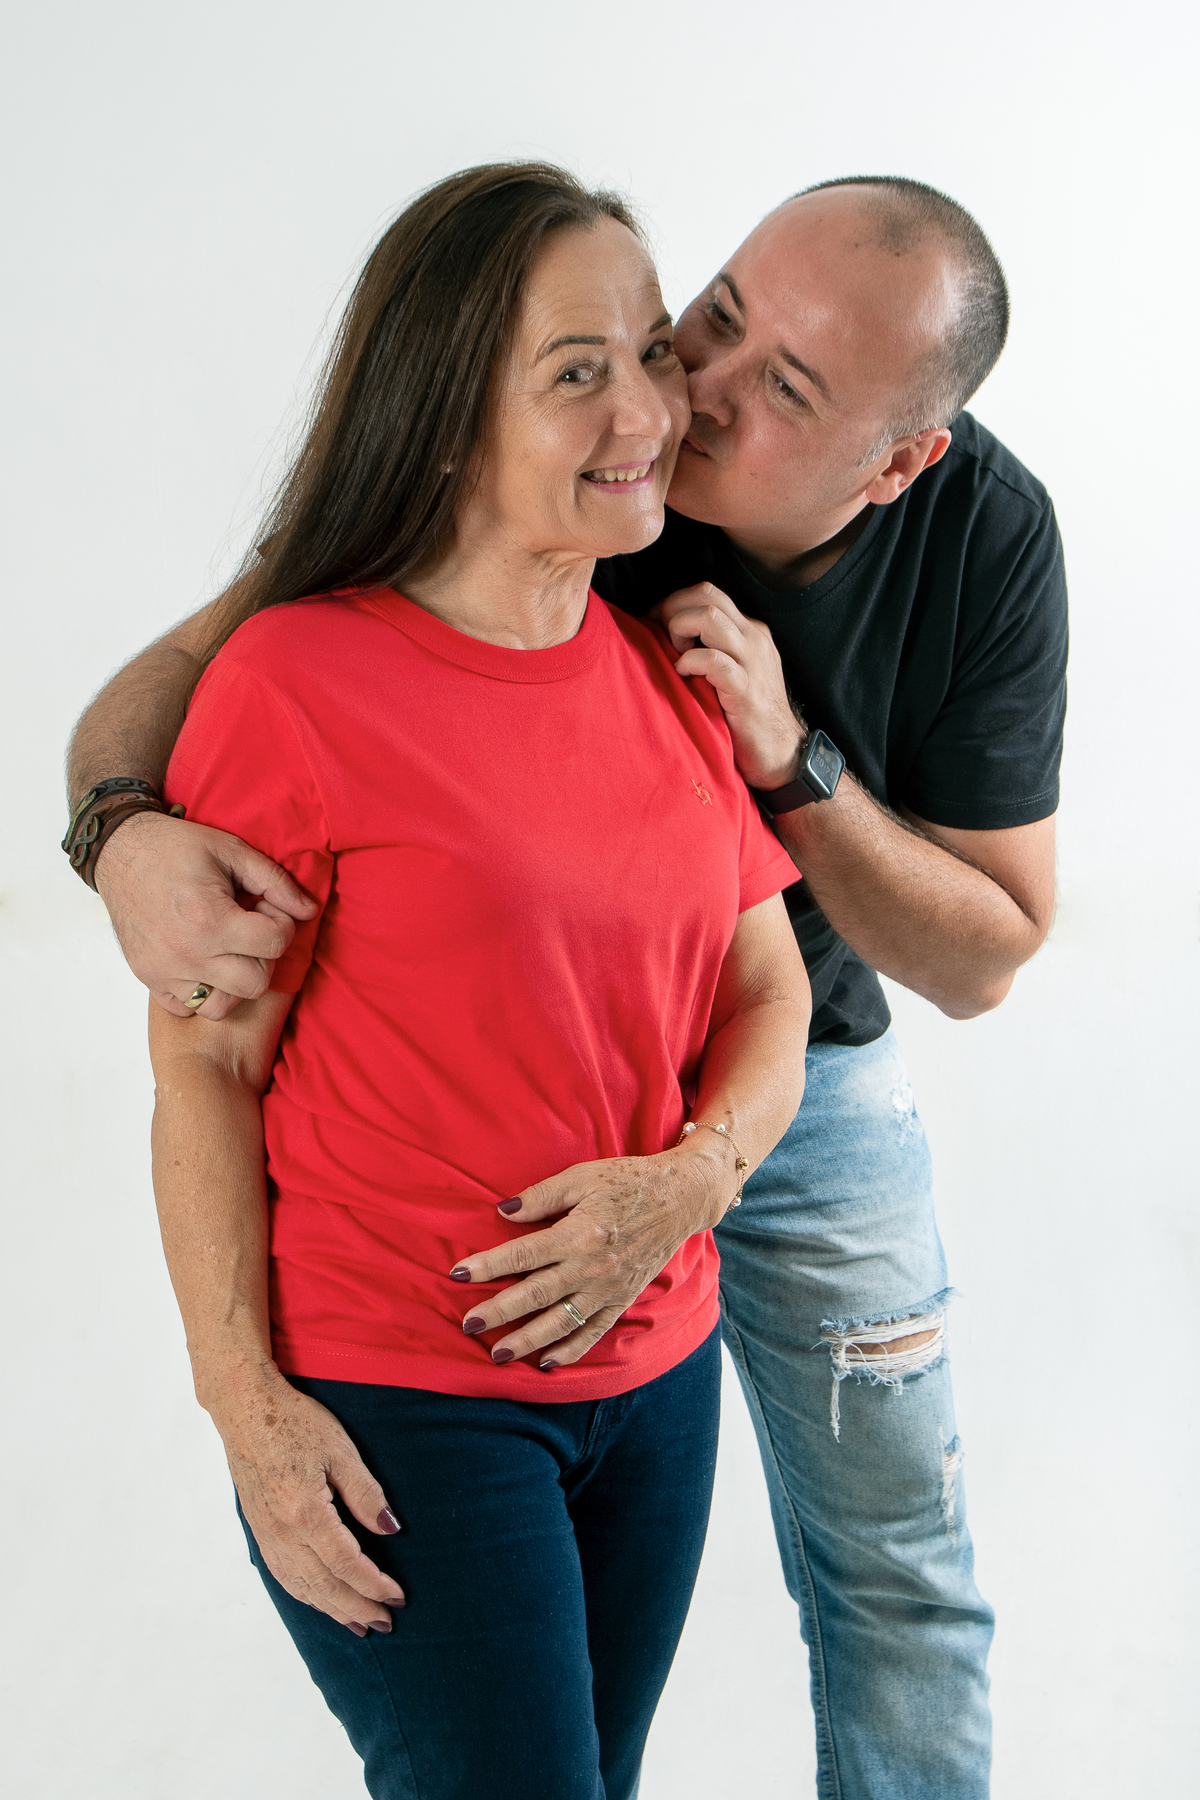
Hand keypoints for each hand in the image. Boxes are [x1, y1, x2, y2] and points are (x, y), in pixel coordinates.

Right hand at [93, 810, 316, 1018]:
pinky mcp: (148, 977)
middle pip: (255, 983)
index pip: (274, 944)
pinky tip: (203, 961)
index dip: (282, 924)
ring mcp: (164, 970)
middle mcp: (187, 953)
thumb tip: (310, 911)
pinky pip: (186, 1008)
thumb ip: (276, 881)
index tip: (265, 908)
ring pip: (222, 1006)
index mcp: (210, 919)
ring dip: (234, 982)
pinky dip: (200, 991)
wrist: (118, 850)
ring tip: (229, 951)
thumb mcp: (232, 850)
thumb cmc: (175, 847)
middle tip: (250, 930)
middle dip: (263, 956)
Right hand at [209, 1368, 405, 1634]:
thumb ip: (366, 1494)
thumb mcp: (340, 1450)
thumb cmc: (294, 1421)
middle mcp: (282, 1532)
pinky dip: (305, 1595)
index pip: (348, 1564)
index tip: (398, 1599)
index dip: (375, 1585)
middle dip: (357, 1608)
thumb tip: (392, 1530)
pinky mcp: (257, 1529)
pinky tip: (319, 1599)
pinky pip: (283, 1575)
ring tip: (357, 1624)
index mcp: (306, 1512)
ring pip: (301, 1587)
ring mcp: (266, 1534)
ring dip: (331, 1609)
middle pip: (324, 1585)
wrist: (243, 1408)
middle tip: (385, 1624)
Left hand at [447, 1143, 729, 1369]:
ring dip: (527, 1341)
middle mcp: (591, 1267)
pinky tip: (547, 1363)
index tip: (456, 1275)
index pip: (522, 1255)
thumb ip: (541, 1197)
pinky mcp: (622, 1299)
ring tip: (497, 1353)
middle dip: (498, 1312)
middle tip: (468, 1325)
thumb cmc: (627, 1181)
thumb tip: (502, 1212)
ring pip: (561, 1322)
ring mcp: (608, 1288)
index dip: (487, 1266)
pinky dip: (571, 1350)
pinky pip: (594, 1332)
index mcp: (578, 1233)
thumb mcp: (582, 1176)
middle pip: (535, 1295)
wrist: (680, 1198)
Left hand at [655, 583, 802, 789]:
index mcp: (748, 631)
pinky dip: (689, 662)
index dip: (673, 602)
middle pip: (706, 594)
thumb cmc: (745, 715)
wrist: (782, 753)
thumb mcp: (730, 671)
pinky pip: (713, 661)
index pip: (707, 593)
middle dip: (672, 608)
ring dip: (680, 629)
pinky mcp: (745, 690)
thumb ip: (709, 648)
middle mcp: (752, 638)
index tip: (652, 624)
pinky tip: (682, 676)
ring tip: (674, 655)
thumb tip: (664, 636)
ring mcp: (751, 662)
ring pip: (709, 617)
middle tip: (658, 636)